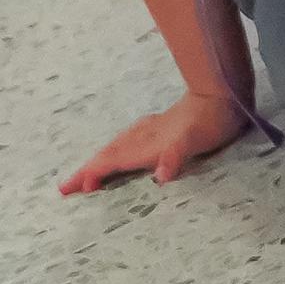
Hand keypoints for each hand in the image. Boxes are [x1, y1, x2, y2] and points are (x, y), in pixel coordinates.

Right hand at [60, 89, 248, 192]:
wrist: (220, 94)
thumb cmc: (210, 121)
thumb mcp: (195, 140)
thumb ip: (175, 156)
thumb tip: (160, 176)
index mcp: (146, 143)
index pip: (112, 160)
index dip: (94, 173)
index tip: (76, 189)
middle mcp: (142, 136)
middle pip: (107, 154)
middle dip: (85, 171)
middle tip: (65, 188)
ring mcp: (149, 131)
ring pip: (115, 148)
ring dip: (98, 163)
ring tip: (85, 176)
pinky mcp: (158, 129)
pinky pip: (126, 144)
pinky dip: (115, 154)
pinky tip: (119, 156)